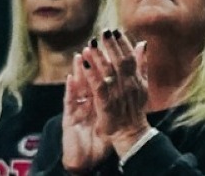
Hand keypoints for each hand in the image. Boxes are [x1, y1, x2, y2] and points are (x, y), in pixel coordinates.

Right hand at [61, 52, 112, 171]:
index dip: (106, 64)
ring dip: (79, 70)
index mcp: (99, 100)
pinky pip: (69, 100)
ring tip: (79, 55)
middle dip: (92, 61)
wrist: (87, 159)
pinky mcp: (69, 117)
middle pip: (89, 78)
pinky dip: (70, 88)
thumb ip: (122, 100)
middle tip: (93, 44)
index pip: (103, 79)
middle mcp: (87, 101)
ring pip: (78, 86)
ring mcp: (77, 108)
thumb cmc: (101, 139)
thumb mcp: (115, 118)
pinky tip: (71, 78)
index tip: (110, 48)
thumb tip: (135, 83)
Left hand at [82, 31, 152, 154]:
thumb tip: (142, 43)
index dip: (123, 43)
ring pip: (108, 72)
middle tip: (103, 31)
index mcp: (136, 80)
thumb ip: (142, 64)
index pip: (130, 57)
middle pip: (120, 62)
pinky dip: (92, 74)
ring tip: (91, 43)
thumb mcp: (142, 85)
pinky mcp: (107, 104)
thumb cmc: (135, 108)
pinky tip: (84, 63)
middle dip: (112, 46)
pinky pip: (98, 87)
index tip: (115, 30)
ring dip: (100, 57)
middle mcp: (128, 86)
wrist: (131, 133)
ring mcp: (118, 95)